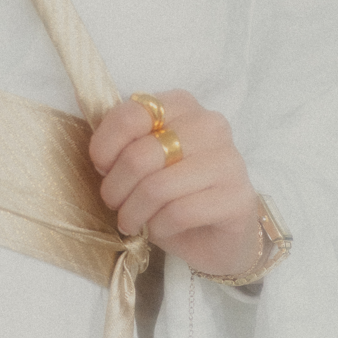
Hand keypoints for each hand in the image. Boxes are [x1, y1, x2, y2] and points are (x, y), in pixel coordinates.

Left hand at [88, 90, 260, 276]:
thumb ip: (124, 146)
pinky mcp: (237, 198)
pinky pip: (179, 213)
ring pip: (158, 187)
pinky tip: (157, 229)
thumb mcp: (143, 160)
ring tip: (129, 221)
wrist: (218, 233)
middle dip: (116, 186)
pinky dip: (158, 226)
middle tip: (112, 203)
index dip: (106, 144)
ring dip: (133, 211)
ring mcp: (228, 160)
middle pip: (140, 155)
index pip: (132, 114)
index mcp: (181, 104)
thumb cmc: (174, 191)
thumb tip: (101, 158)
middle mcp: (209, 125)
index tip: (101, 167)